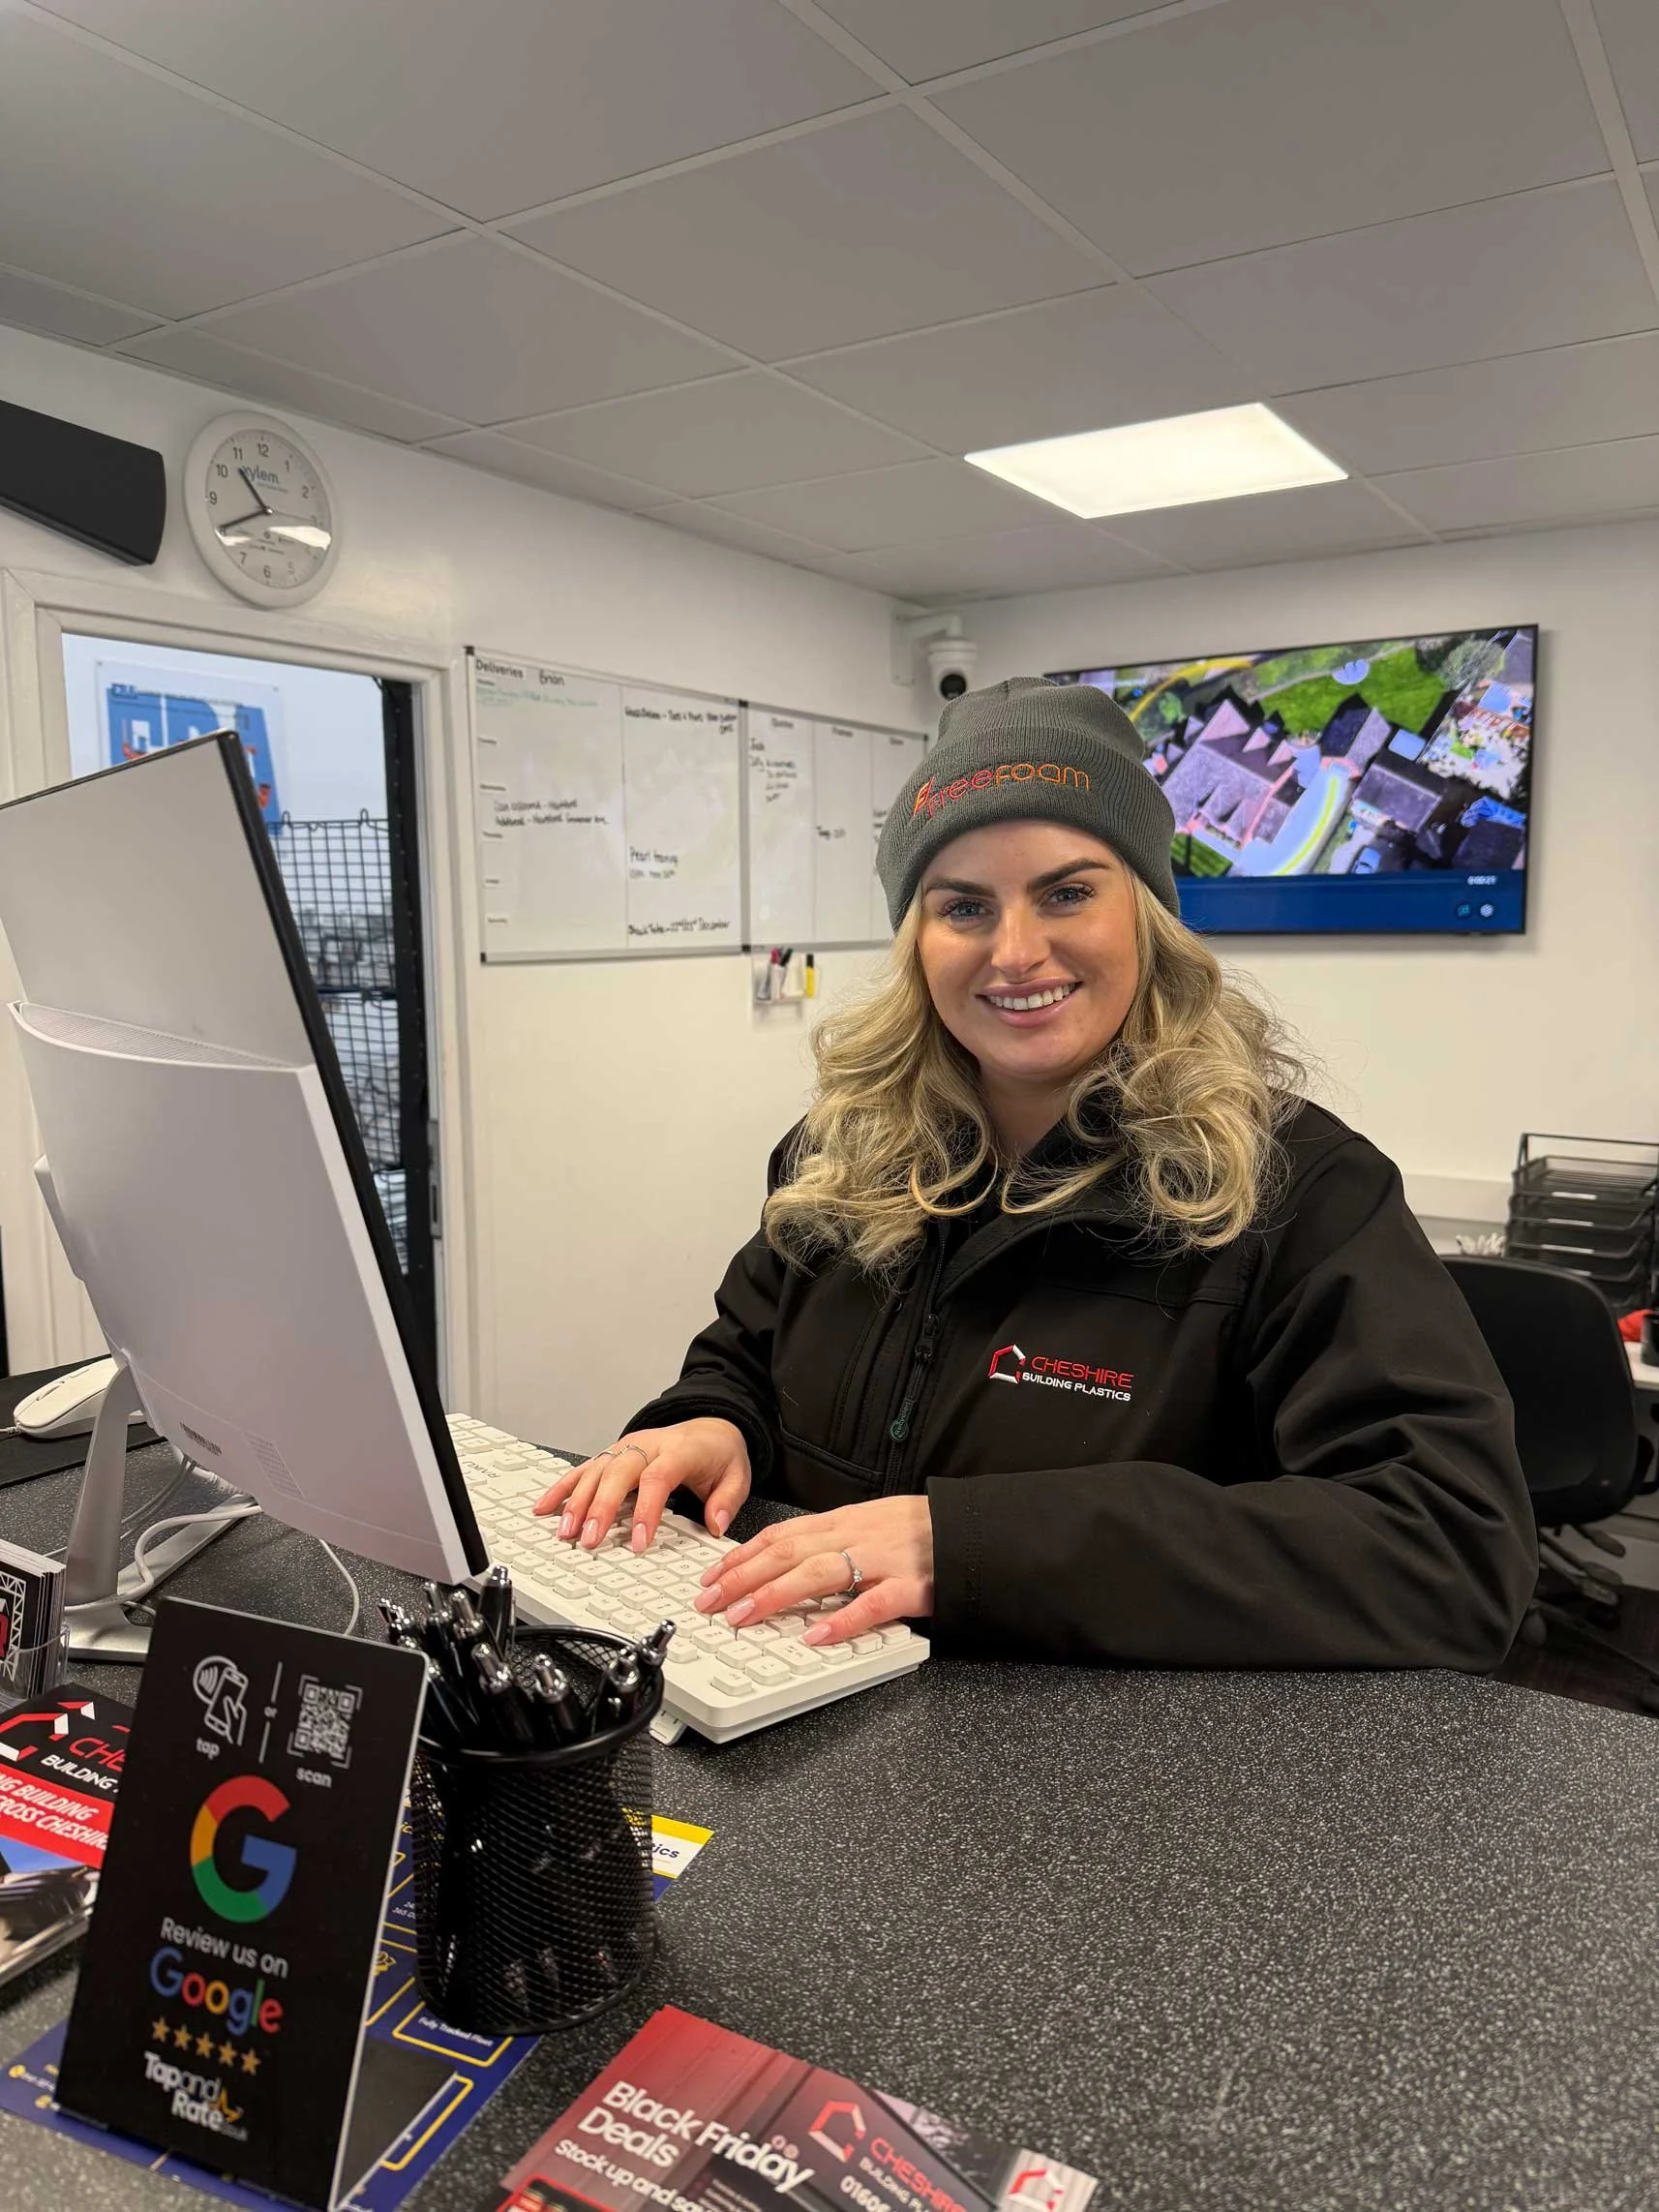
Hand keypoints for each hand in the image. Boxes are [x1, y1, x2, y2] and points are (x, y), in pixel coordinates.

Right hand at [532, 1417, 750, 1551]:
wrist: (711, 1425)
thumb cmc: (718, 1453)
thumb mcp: (737, 1475)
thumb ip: (727, 1500)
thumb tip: (715, 1524)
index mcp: (680, 1450)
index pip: (658, 1477)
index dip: (647, 1510)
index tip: (640, 1541)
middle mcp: (648, 1445)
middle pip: (618, 1472)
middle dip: (601, 1507)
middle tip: (590, 1539)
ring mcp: (626, 1447)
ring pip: (596, 1470)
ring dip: (577, 1500)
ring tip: (565, 1530)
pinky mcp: (612, 1454)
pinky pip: (583, 1469)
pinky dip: (562, 1487)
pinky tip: (545, 1506)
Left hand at [694, 1497, 932, 1646]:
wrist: (970, 1529)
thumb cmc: (919, 1529)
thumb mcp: (868, 1523)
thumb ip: (830, 1540)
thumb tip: (783, 1559)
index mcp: (843, 1522)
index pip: (781, 1535)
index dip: (742, 1556)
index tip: (712, 1575)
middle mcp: (856, 1536)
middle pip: (789, 1552)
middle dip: (743, 1577)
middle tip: (709, 1601)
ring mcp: (882, 1561)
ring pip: (820, 1573)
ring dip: (776, 1594)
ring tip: (744, 1615)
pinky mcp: (910, 1587)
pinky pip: (872, 1605)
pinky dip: (842, 1620)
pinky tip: (816, 1636)